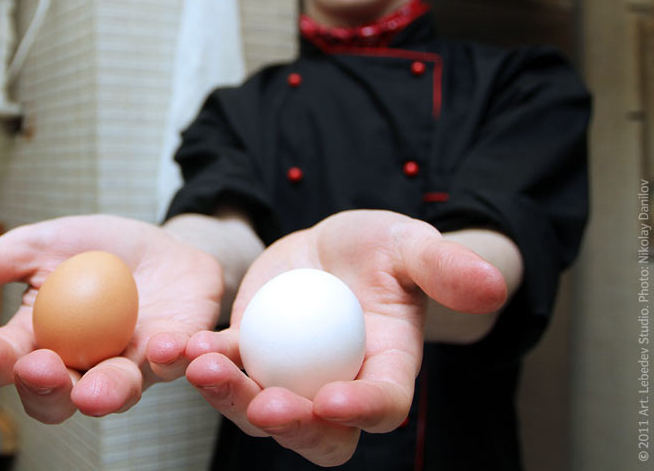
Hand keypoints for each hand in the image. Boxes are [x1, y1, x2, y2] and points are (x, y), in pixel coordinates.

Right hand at [0, 215, 223, 422]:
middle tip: (35, 367)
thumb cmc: (93, 251)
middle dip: (43, 389)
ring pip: (116, 392)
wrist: (161, 242)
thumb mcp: (33, 246)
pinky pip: (177, 364)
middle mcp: (81, 366)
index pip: (5, 363)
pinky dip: (174, 357)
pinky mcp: (177, 353)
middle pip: (56, 397)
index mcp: (39, 343)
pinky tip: (170, 344)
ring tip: (96, 388)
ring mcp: (131, 364)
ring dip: (106, 392)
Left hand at [182, 210, 506, 465]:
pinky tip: (182, 345)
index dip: (361, 409)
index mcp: (386, 368)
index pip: (382, 403)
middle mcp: (336, 386)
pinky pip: (224, 367)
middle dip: (288, 425)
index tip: (334, 401)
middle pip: (315, 430)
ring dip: (230, 396)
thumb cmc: (380, 249)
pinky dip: (202, 360)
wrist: (331, 246)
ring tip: (202, 366)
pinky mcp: (249, 355)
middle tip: (264, 405)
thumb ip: (445, 268)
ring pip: (259, 408)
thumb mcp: (411, 246)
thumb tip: (494, 286)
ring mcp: (288, 376)